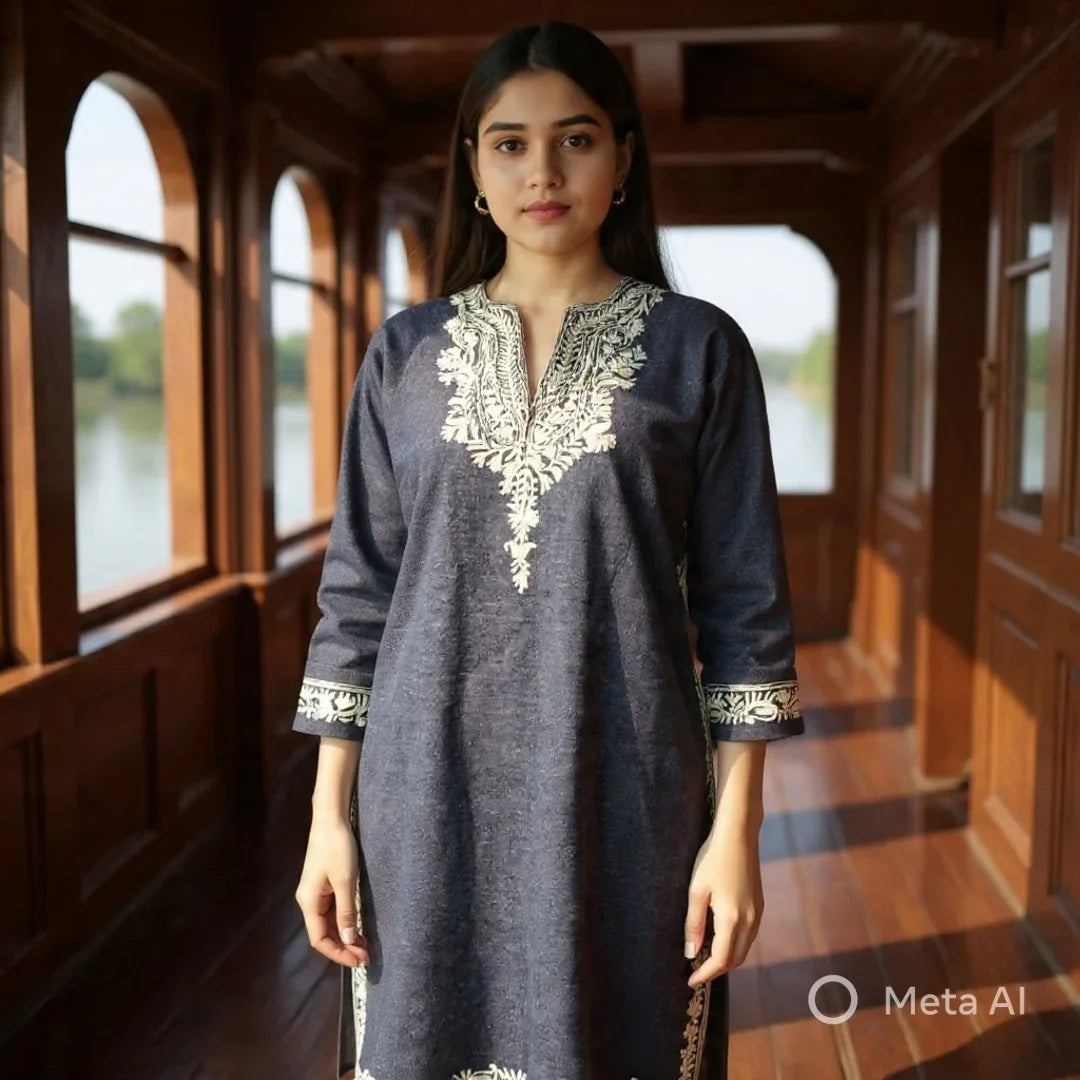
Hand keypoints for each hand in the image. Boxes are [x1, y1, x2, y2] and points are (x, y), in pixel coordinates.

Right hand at [295, 819, 369, 967]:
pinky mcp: (324, 885)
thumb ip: (346, 912)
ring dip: (345, 936)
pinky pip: (333, 911)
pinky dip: (345, 922)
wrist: (331, 819)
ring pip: (329, 923)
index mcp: (309, 902)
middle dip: (343, 947)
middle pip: (324, 933)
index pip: (319, 939)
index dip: (337, 954)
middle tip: (366, 956)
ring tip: (364, 946)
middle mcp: (309, 900)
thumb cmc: (337, 847)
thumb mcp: (345, 881)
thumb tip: (347, 941)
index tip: (358, 961)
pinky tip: (356, 927)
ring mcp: (316, 893)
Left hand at [684, 819, 763, 987]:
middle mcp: (750, 921)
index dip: (706, 974)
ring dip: (727, 958)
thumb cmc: (713, 859)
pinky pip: (749, 936)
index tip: (690, 980)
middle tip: (696, 972)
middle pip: (735, 959)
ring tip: (705, 958)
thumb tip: (690, 953)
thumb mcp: (696, 891)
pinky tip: (720, 938)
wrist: (739, 835)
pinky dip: (735, 945)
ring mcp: (757, 913)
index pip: (721, 959)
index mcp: (732, 919)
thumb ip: (694, 924)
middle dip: (716, 970)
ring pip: (744, 949)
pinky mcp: (759, 905)